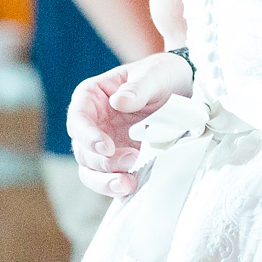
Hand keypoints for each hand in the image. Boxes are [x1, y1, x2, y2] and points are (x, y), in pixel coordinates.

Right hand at [67, 50, 192, 197]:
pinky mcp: (119, 159)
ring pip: (91, 170)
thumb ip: (137, 88)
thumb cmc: (161, 74)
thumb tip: (117, 103)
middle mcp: (92, 123)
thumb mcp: (153, 75)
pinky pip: (110, 177)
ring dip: (106, 181)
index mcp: (91, 97)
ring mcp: (104, 143)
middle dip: (103, 161)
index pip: (78, 119)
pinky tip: (131, 187)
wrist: (183, 87)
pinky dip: (117, 185)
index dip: (88, 136)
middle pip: (83, 150)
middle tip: (131, 160)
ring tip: (128, 184)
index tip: (107, 147)